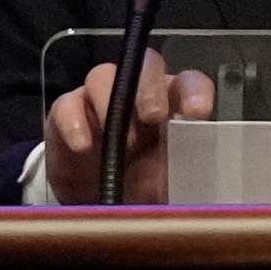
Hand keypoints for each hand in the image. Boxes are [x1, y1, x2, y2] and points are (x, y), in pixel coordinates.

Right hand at [44, 49, 215, 203]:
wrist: (93, 204)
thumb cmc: (139, 188)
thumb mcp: (168, 184)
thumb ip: (185, 172)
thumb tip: (203, 173)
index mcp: (172, 106)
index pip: (189, 83)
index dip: (195, 91)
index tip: (197, 112)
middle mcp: (137, 94)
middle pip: (146, 65)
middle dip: (150, 87)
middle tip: (154, 116)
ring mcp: (99, 99)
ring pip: (103, 75)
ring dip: (111, 101)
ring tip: (121, 141)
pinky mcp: (67, 115)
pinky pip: (66, 104)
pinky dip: (74, 121)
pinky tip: (84, 146)